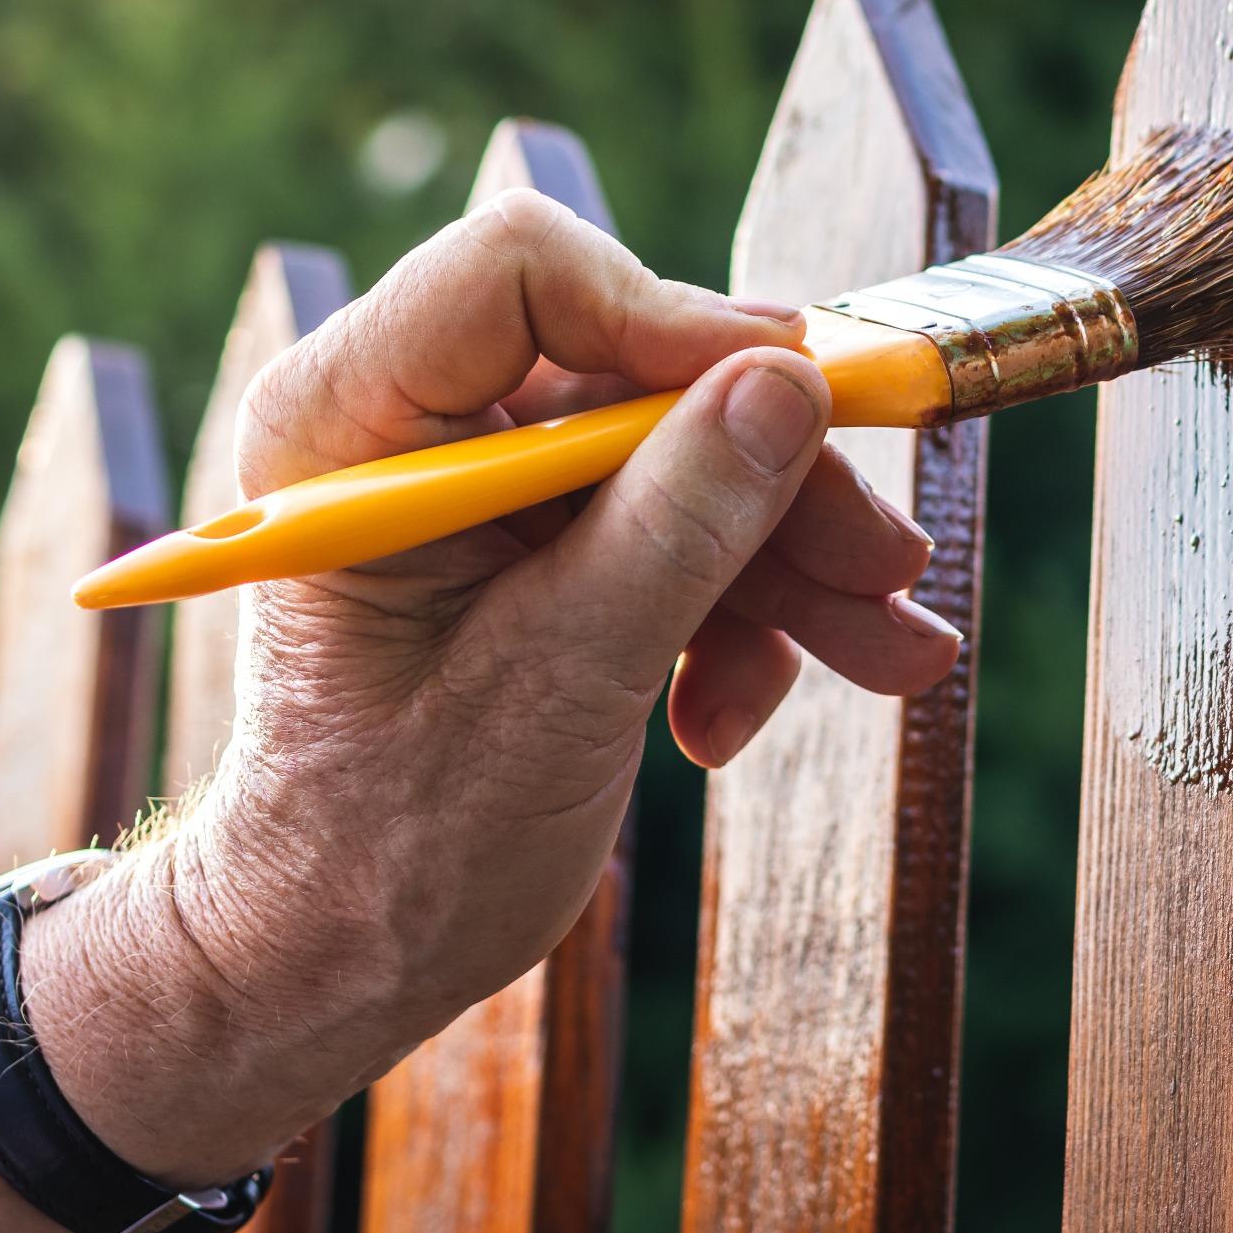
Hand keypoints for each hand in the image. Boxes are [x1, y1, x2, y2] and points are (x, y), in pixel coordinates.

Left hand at [26, 189, 961, 1181]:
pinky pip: (668, 525)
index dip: (674, 322)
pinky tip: (733, 714)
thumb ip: (676, 527)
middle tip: (888, 564)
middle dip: (770, 478)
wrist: (342, 959)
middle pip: (632, 373)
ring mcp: (474, 482)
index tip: (800, 398)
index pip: (523, 274)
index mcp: (347, 419)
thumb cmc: (395, 843)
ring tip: (889, 657)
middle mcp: (406, 423)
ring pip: (675, 454)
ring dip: (785, 562)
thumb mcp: (558, 683)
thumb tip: (790, 384)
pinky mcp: (531, 541)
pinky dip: (732, 613)